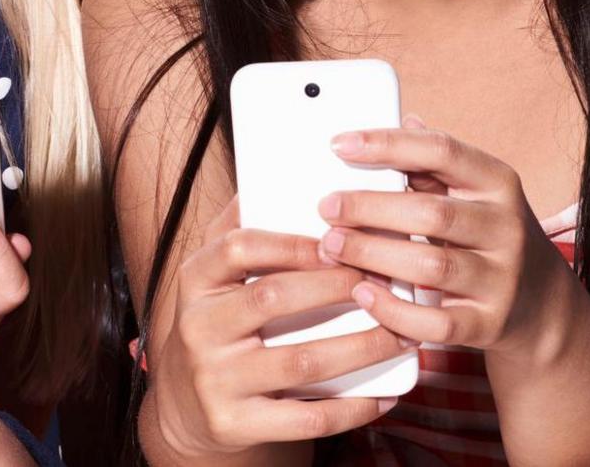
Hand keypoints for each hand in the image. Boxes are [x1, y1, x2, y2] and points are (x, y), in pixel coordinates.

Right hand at [148, 199, 409, 456]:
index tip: (341, 236)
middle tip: (388, 280)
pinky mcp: (235, 425)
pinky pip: (305, 419)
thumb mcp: (214, 273)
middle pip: (274, 300)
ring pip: (300, 362)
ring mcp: (215, 381)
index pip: (238, 247)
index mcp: (195, 280)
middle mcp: (199, 328)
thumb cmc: (218, 323)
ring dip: (362, 347)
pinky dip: (354, 408)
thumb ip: (241, 223)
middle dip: (339, 288)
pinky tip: (387, 394)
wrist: (186, 407)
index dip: (292, 241)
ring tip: (403, 334)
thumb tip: (286, 165)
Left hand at [320, 115, 577, 361]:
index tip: (340, 144)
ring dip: (374, 254)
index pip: (443, 150)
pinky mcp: (489, 323)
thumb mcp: (477, 193)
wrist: (543, 304)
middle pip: (432, 212)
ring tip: (333, 246)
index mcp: (498, 183)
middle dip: (370, 208)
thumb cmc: (493, 236)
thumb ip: (437, 164)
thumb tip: (403, 119)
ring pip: (431, 267)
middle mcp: (506, 227)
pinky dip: (394, 310)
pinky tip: (363, 293)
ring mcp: (501, 278)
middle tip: (326, 207)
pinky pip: (436, 323)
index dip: (388, 143)